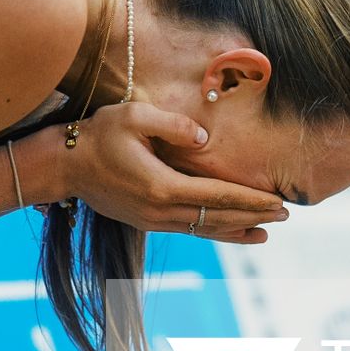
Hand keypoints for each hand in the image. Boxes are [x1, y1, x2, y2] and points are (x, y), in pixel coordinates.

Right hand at [44, 102, 286, 242]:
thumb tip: (206, 138)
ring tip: (266, 233)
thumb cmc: (98, 135)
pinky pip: (189, 229)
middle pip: (217, 217)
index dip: (251, 200)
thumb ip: (173, 125)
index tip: (279, 201)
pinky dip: (214, 232)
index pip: (218, 196)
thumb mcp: (134, 116)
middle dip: (254, 216)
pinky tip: (230, 232)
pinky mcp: (146, 221)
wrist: (63, 165)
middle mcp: (160, 211)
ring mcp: (153, 220)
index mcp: (162, 186)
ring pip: (204, 229)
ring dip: (237, 230)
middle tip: (286, 215)